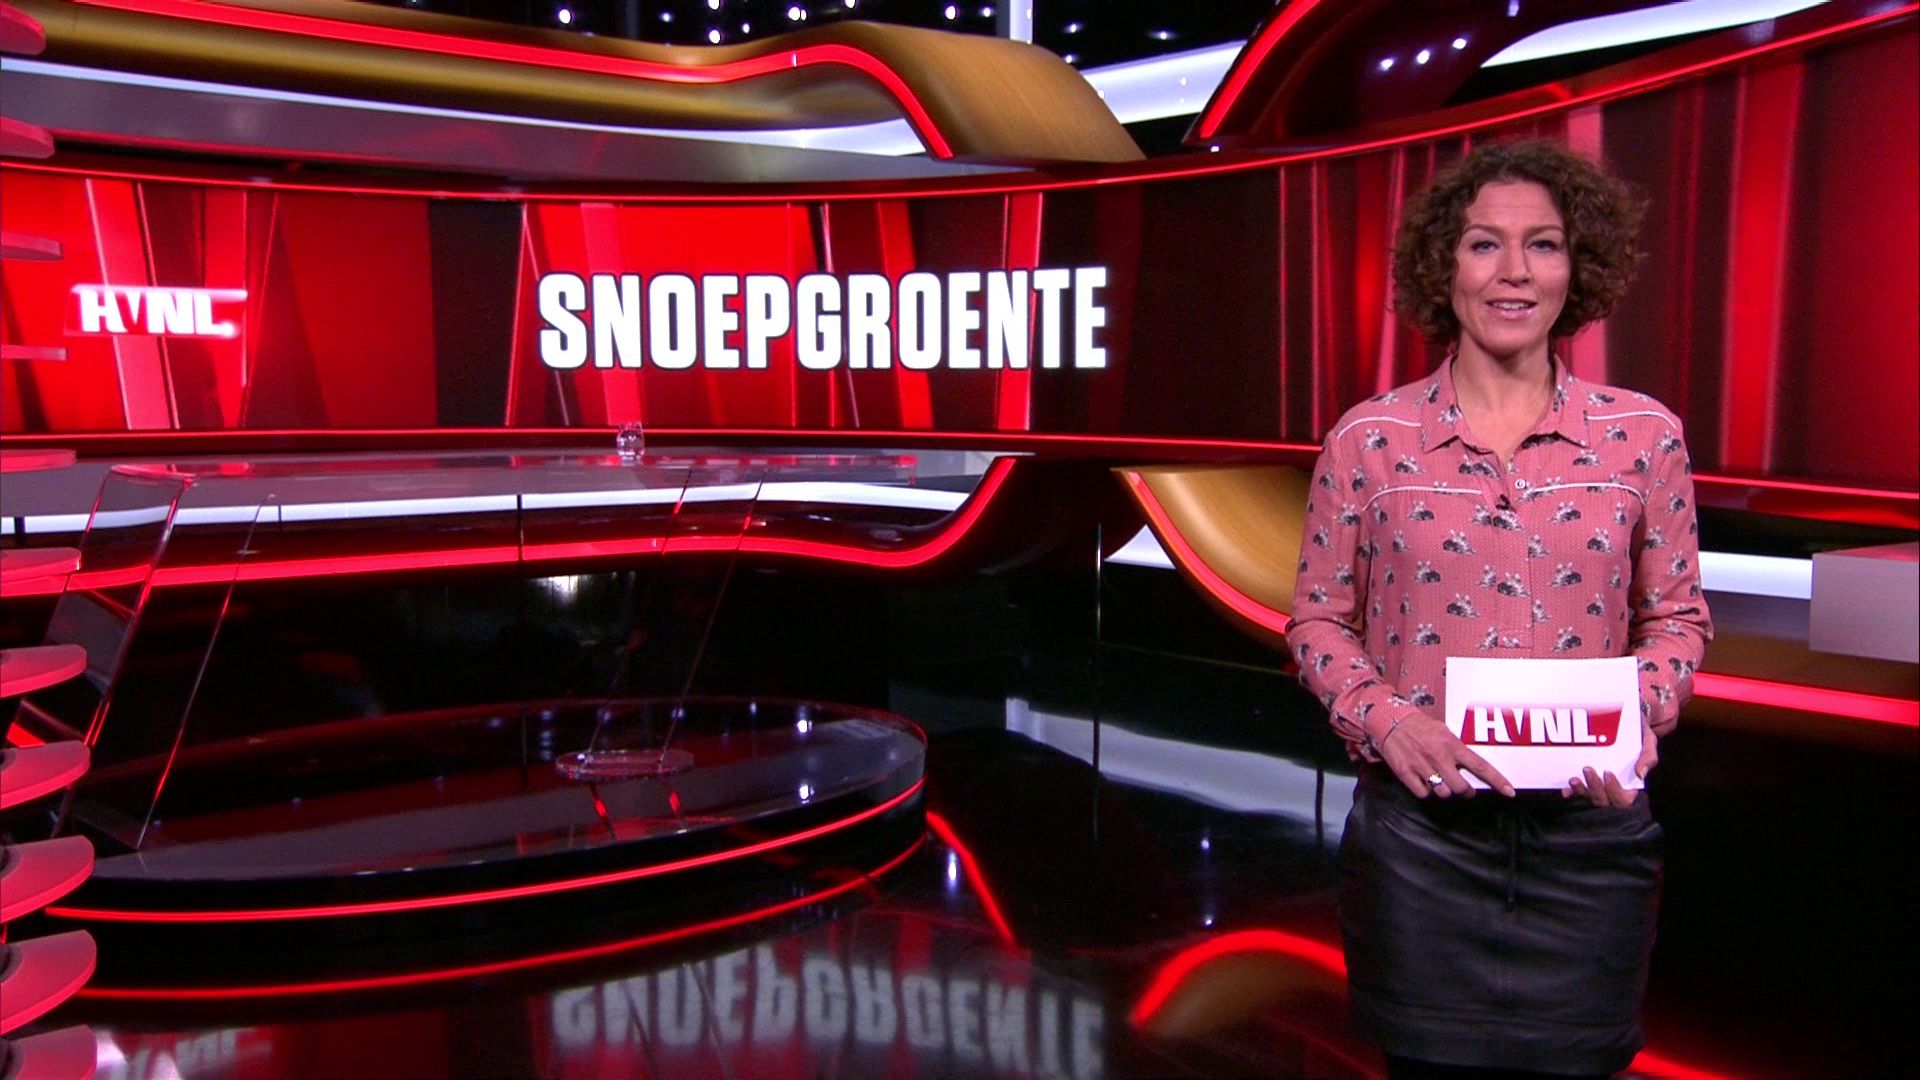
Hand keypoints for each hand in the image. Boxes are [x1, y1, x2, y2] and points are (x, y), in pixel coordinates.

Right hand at [1380, 714, 1515, 798]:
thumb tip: (1470, 767)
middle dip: (1464, 791)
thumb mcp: (1444, 732)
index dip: (1497, 780)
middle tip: (1463, 788)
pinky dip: (1426, 791)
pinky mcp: (1406, 773)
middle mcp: (1439, 757)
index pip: (1480, 766)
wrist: (1390, 721)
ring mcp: (1422, 766)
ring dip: (1445, 791)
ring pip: (1443, 793)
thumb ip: (1457, 749)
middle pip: (1461, 787)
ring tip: (1441, 781)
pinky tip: (1425, 781)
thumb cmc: (1420, 727)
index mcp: (1452, 745)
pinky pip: (1423, 793)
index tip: (1510, 792)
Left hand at [1564, 719, 1656, 806]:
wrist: (1628, 721)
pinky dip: (1571, 793)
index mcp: (1631, 785)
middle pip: (1603, 800)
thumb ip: (1648, 757)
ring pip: (1589, 798)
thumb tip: (1640, 773)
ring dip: (1580, 791)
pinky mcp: (1586, 779)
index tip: (1608, 772)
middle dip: (1594, 788)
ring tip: (1574, 779)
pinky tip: (1565, 789)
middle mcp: (1613, 789)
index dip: (1614, 790)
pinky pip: (1577, 792)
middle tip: (1587, 769)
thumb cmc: (1640, 734)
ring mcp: (1598, 786)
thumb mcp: (1649, 742)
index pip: (1623, 800)